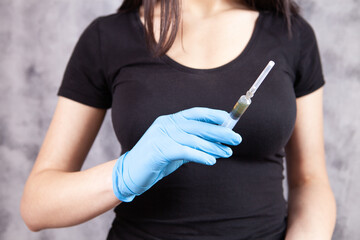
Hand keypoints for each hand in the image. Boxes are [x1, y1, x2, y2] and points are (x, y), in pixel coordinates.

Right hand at [112, 107, 241, 201]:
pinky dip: (200, 155)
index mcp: (169, 121)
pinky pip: (185, 151)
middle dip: (219, 132)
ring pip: (194, 139)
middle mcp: (165, 125)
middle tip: (236, 139)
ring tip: (227, 152)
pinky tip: (211, 160)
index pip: (194, 113)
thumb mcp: (175, 148)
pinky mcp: (159, 150)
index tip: (229, 120)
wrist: (129, 173)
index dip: (213, 115)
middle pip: (198, 126)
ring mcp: (161, 136)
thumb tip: (217, 142)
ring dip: (213, 146)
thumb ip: (191, 142)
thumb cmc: (155, 160)